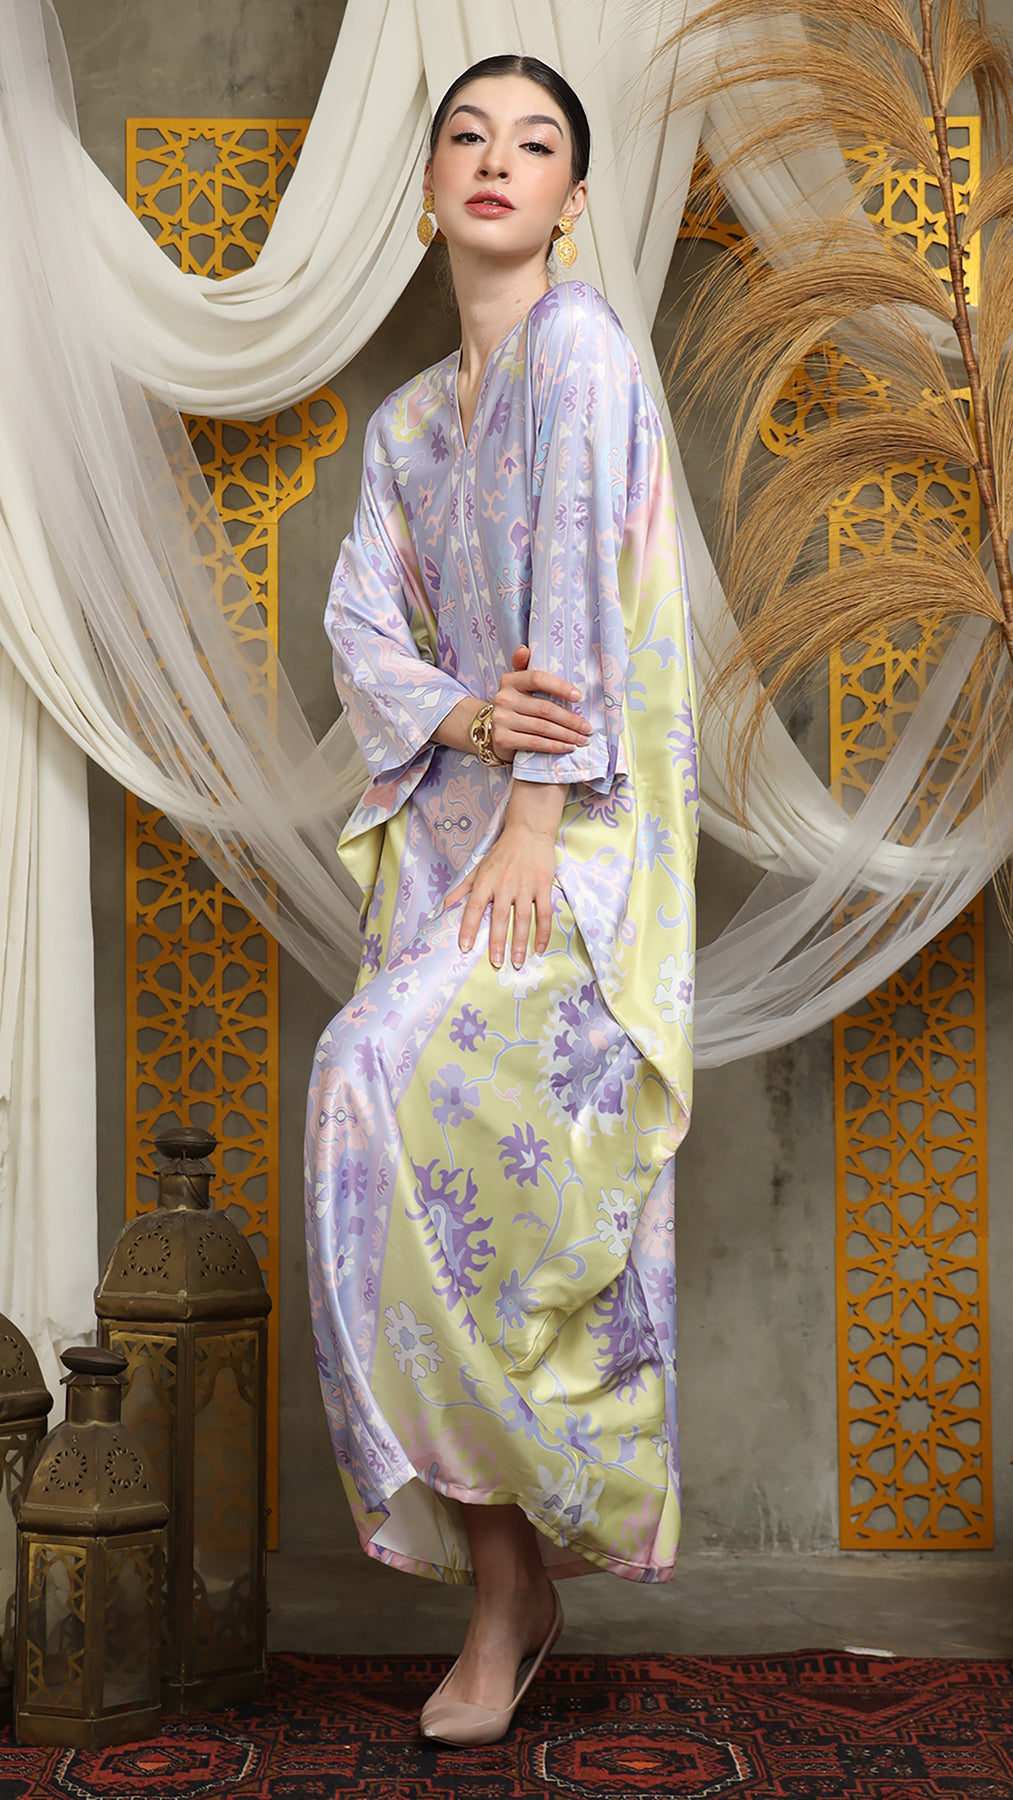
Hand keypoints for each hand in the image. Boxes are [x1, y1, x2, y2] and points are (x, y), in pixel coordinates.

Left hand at [445, 820, 556, 967]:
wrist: (528, 831)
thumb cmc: (501, 853)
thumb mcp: (477, 869)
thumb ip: (461, 890)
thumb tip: (442, 909)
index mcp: (486, 881)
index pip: (474, 907)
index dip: (469, 927)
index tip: (465, 947)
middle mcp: (504, 884)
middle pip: (500, 917)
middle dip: (498, 942)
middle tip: (496, 963)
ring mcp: (525, 886)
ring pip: (523, 918)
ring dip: (520, 942)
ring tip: (517, 962)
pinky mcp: (543, 885)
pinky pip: (544, 912)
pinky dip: (543, 931)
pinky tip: (539, 948)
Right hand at [490, 645, 590, 762]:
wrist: (490, 730)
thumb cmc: (514, 705)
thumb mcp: (518, 684)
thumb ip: (524, 666)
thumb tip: (524, 649)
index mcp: (510, 681)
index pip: (538, 678)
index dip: (560, 687)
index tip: (579, 697)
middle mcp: (503, 698)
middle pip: (544, 709)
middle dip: (570, 719)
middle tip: (587, 727)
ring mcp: (501, 719)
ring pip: (542, 728)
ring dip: (566, 735)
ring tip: (582, 739)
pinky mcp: (502, 739)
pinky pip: (534, 743)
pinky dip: (554, 746)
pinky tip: (568, 747)